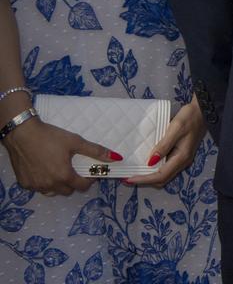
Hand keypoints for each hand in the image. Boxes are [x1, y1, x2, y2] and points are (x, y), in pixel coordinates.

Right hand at [2, 117, 118, 194]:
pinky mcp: (24, 184)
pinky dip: (44, 183)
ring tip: (60, 170)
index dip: (89, 180)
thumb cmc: (50, 137)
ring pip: (52, 192)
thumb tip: (116, 158)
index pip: (82, 186)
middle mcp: (50, 185)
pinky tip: (45, 170)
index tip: (90, 172)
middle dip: (74, 183)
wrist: (22, 134)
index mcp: (64, 176)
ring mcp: (36, 186)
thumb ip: (96, 151)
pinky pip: (39, 188)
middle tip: (74, 170)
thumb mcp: (75, 142)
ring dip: (59, 185)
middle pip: (68, 190)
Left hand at [126, 97, 205, 187]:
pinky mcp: (180, 154)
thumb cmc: (189, 117)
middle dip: (145, 180)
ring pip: (164, 175)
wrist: (202, 110)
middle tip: (128, 177)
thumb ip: (163, 145)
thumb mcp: (175, 128)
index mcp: (181, 157)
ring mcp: (182, 159)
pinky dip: (154, 169)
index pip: (161, 175)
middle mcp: (182, 162)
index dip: (144, 179)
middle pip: (162, 179)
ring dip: (149, 176)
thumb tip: (151, 162)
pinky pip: (166, 167)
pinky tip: (146, 163)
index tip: (129, 178)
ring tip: (134, 171)